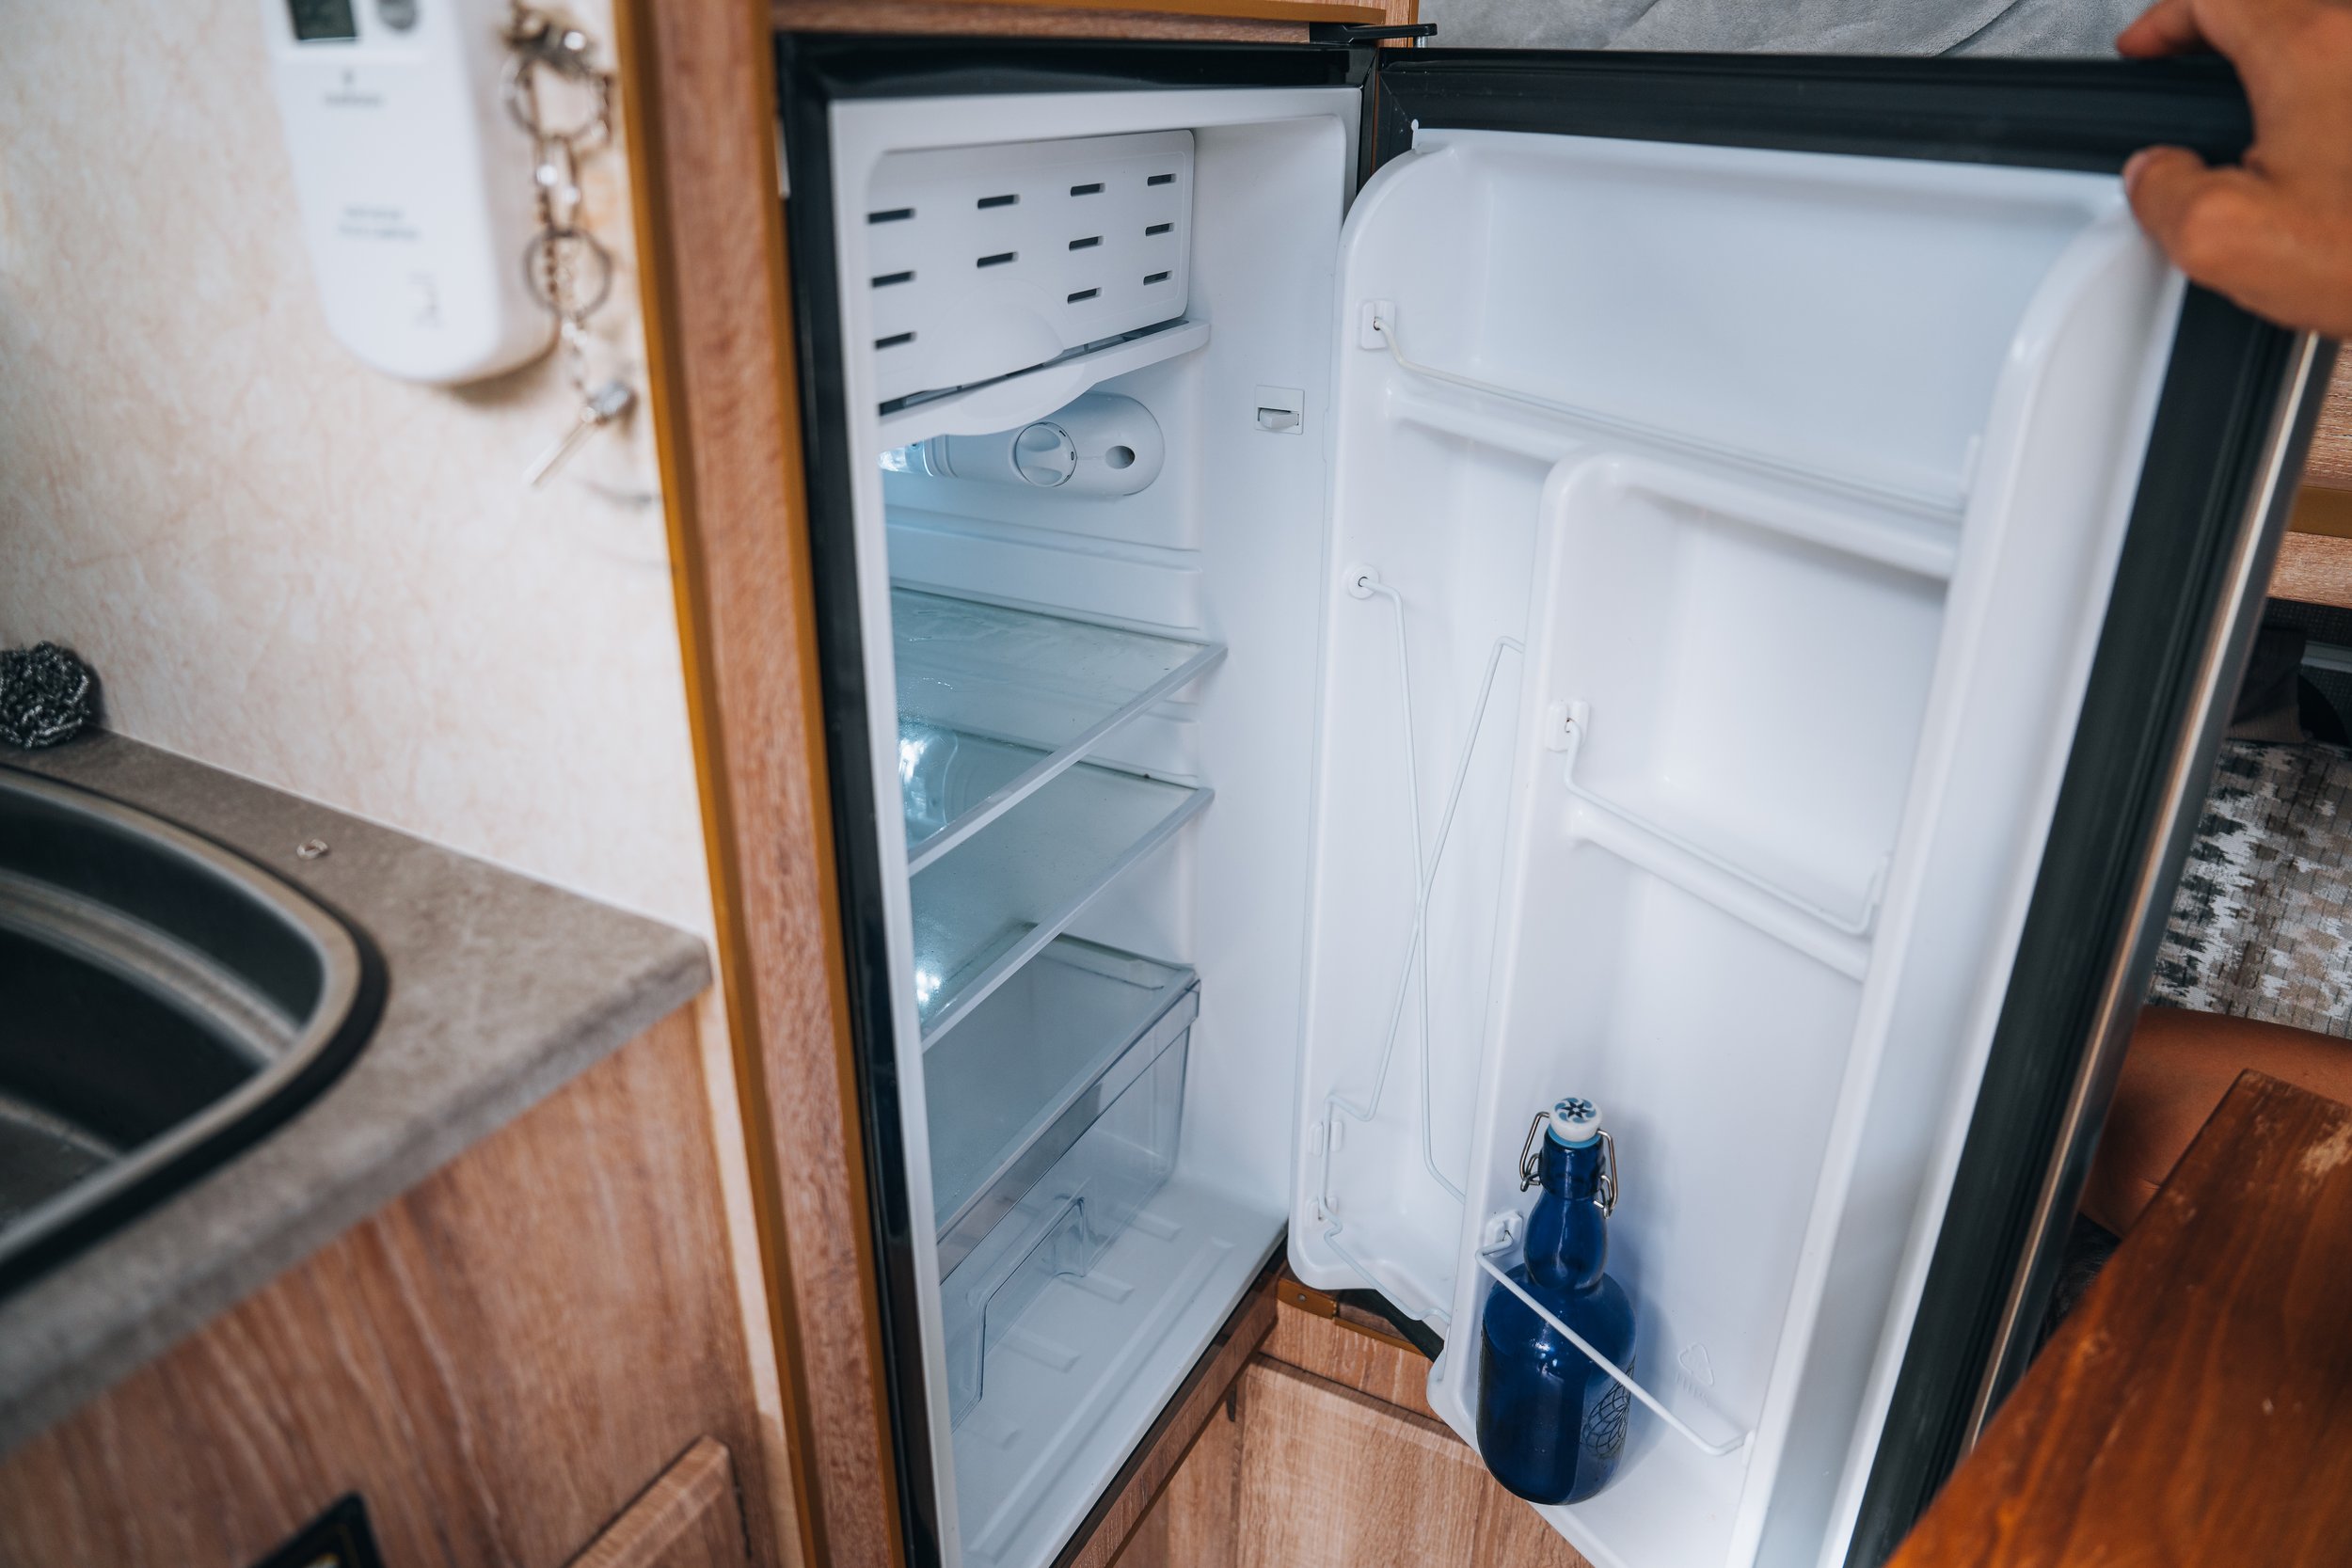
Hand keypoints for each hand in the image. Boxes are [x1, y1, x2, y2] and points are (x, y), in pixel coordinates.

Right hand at [2118, 0, 2351, 336]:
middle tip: (2193, 77)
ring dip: (2285, 75)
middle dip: (2226, 43)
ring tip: (2256, 124)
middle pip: (2280, 12)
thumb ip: (2162, 191)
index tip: (2147, 49)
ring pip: (2326, 46)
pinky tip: (2320, 165)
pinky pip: (2350, 88)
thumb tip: (2156, 173)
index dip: (2167, 20)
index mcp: (2312, 51)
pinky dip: (2328, 107)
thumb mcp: (2225, 237)